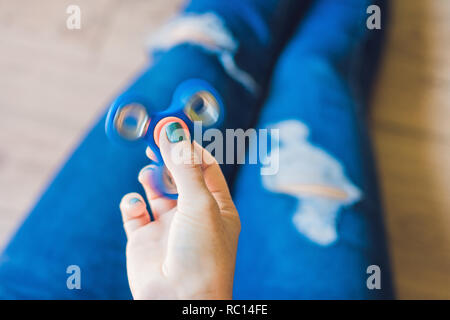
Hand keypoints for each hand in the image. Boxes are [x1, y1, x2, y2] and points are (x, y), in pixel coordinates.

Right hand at [120, 122, 240, 298]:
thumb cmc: (203, 253)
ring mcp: (167, 225)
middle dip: (167, 157)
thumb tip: (172, 130)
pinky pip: (134, 211)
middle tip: (155, 140)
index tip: (174, 129)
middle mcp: (192, 213)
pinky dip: (131, 202)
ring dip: (151, 177)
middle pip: (178, 174)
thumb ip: (183, 167)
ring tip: (149, 175)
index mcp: (216, 205)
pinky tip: (135, 204)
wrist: (180, 302)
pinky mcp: (143, 239)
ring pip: (155, 189)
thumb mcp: (199, 203)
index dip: (190, 147)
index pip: (205, 166)